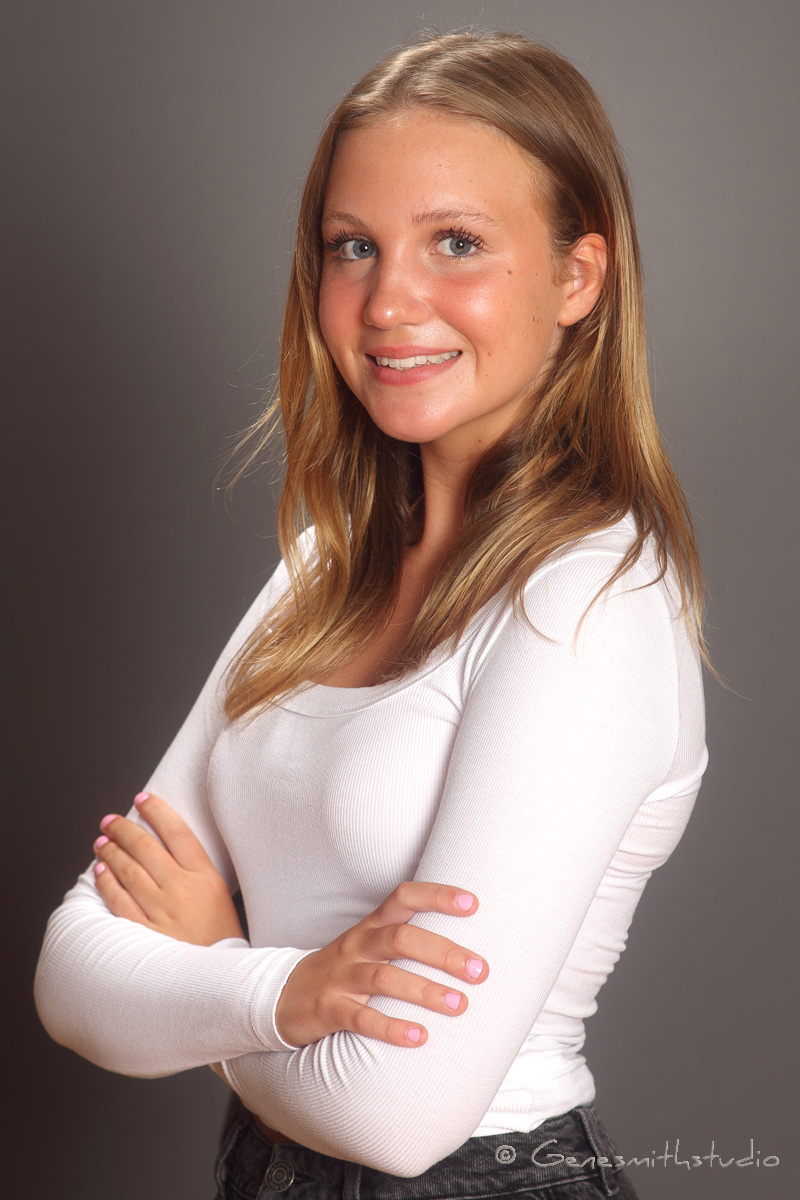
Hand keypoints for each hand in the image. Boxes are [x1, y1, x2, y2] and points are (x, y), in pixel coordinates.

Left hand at [92, 792, 244, 945]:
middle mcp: (182, 889)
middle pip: (146, 847)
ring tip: (102, 841)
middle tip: (111, 820)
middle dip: (124, 828)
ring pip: (128, 870)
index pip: (177, 832)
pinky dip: (107, 882)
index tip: (143, 798)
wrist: (222, 977)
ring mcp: (161, 911)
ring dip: (111, 851)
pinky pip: (119, 900)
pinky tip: (101, 871)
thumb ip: (197, 871)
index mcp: (206, 877)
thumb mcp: (221, 895)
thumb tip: (169, 847)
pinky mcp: (145, 932)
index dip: (157, 811)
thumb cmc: (223, 937)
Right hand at [275, 881, 487, 1049]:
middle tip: (479, 970)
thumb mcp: (370, 947)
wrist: (283, 997)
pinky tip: (419, 1037)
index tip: (473, 903)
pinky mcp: (327, 1009)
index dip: (437, 896)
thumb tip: (468, 948)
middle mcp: (357, 946)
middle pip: (400, 938)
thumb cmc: (344, 971)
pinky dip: (390, 1027)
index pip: (404, 898)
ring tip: (459, 1005)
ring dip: (424, 990)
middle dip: (443, 952)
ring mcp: (341, 977)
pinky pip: (360, 1018)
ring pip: (384, 977)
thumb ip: (409, 941)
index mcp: (371, 927)